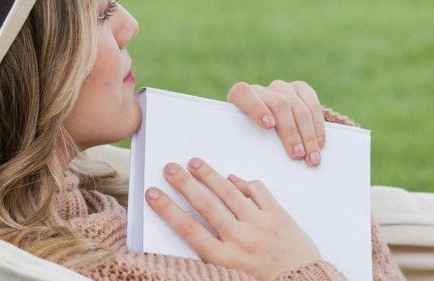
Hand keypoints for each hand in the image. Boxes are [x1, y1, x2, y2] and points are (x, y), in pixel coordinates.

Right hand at [145, 157, 321, 280]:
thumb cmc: (262, 280)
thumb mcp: (229, 272)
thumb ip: (212, 250)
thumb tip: (192, 222)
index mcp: (223, 259)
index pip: (188, 228)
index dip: (168, 209)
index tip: (153, 194)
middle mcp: (240, 240)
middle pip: (206, 205)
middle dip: (185, 184)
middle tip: (171, 168)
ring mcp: (260, 226)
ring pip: (230, 193)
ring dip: (210, 176)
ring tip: (195, 163)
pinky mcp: (279, 217)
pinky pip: (258, 192)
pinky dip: (243, 182)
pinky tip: (232, 178)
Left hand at [227, 80, 327, 165]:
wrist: (262, 124)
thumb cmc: (249, 137)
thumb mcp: (243, 138)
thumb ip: (248, 142)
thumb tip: (259, 164)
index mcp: (240, 97)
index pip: (244, 94)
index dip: (256, 108)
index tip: (268, 125)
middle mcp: (262, 90)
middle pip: (280, 105)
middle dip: (291, 132)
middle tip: (298, 154)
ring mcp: (282, 88)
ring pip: (299, 107)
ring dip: (308, 135)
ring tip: (312, 156)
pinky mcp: (300, 89)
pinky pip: (313, 105)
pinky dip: (318, 126)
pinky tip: (320, 143)